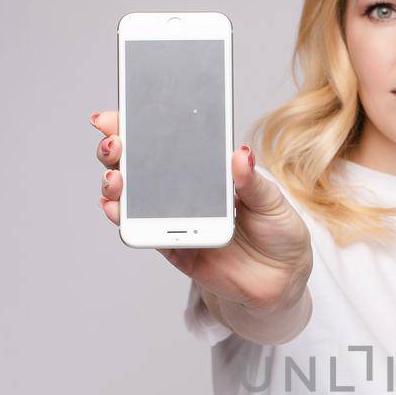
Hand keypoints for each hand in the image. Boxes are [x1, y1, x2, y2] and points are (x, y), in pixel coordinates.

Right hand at [91, 110, 312, 314]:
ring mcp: (174, 218)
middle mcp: (183, 190)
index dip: (138, 124)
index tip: (117, 114)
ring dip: (115, 184)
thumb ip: (252, 182)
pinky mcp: (172, 247)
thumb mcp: (273, 202)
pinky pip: (141, 231)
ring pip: (131, 196)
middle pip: (139, 163)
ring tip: (115, 179)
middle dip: (117, 149)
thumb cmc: (278, 232)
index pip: (167, 139)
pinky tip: (115, 208)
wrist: (282, 280)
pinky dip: (123, 219)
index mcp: (207, 169)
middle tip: (114, 143)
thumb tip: (240, 154)